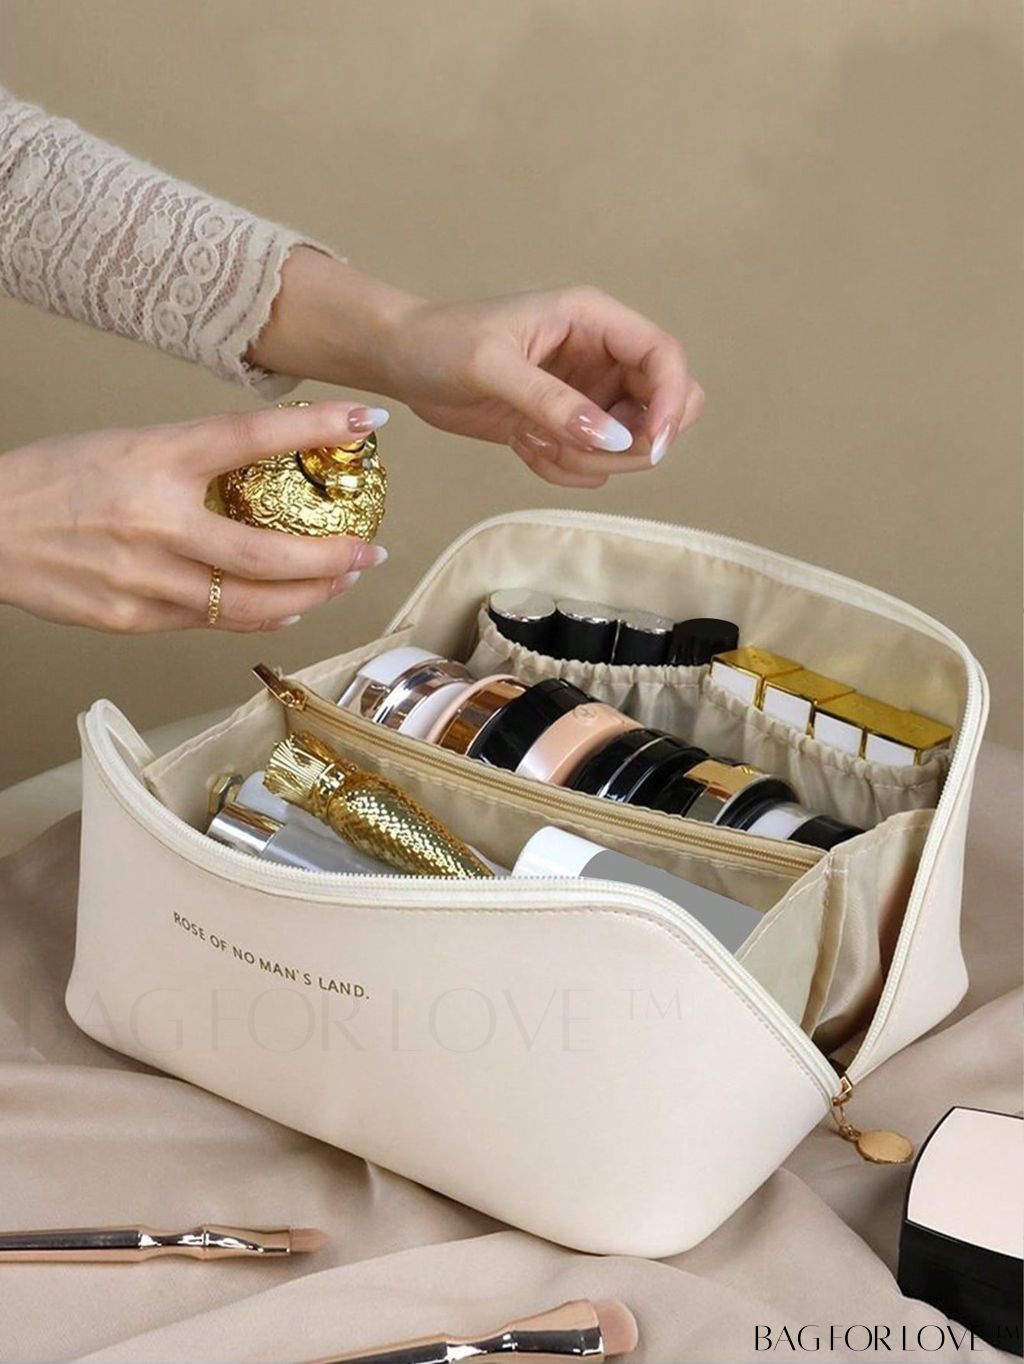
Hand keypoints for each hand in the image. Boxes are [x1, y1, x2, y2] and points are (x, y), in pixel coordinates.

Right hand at [0, 402, 388, 632]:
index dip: (315, 428)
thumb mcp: (127, 446)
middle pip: (269, 553)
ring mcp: (145, 578)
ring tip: (340, 581)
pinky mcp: (134, 619)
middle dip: (334, 557)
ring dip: (309, 597)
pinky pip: (215, 624)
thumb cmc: (54, 481)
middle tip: (370, 551)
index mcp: (154, 458)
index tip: (365, 419)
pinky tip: (288, 609)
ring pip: (251, 604)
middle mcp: (155, 520)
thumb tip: (264, 472)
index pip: (251, 436)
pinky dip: (261, 617)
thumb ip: (193, 462)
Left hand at [252, 251, 703, 487]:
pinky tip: (524, 446)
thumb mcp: (492, 367)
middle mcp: (601, 355)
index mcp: (594, 320)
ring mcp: (588, 394)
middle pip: (661, 408)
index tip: (653, 446)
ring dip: (588, 459)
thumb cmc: (442, 343)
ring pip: (631, 444)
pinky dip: (566, 469)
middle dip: (630, 444)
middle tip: (573, 451)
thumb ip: (552, 402)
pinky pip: (595, 462)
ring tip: (532, 442)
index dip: (672, 403)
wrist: (404, 363)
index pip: (664, 358)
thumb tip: (614, 437)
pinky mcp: (568, 425)